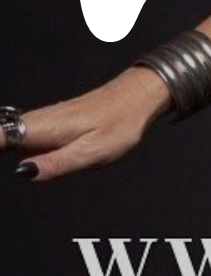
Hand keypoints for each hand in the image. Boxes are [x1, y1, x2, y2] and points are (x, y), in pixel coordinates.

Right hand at [10, 67, 169, 181]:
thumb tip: (23, 173)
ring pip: (1, 135)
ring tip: (31, 161)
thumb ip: (56, 164)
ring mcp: (35, 122)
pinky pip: (11, 135)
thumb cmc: (117, 126)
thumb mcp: (91, 152)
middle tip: (26, 163)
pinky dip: (2, 143)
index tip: (1, 162)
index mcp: (38, 129)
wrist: (132, 102)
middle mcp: (31, 122)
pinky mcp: (42, 125)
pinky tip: (9, 151)